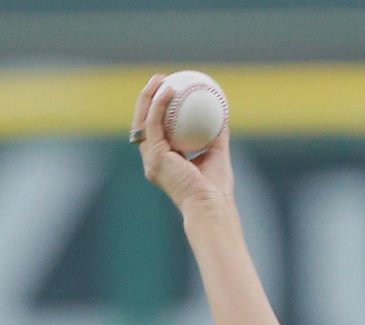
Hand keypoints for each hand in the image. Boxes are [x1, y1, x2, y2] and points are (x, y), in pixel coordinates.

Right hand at [130, 73, 234, 217]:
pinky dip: (158, 104)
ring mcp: (151, 159)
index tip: (170, 89)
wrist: (211, 206)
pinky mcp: (154, 156)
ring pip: (142, 120)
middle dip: (147, 98)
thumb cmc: (216, 189)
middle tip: (161, 79)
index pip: (156, 130)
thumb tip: (222, 112)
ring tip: (160, 78)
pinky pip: (153, 123)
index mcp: (165, 161)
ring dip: (148, 96)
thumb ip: (217, 133)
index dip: (158, 108)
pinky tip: (168, 90)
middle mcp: (153, 161)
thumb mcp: (218, 153)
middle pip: (143, 123)